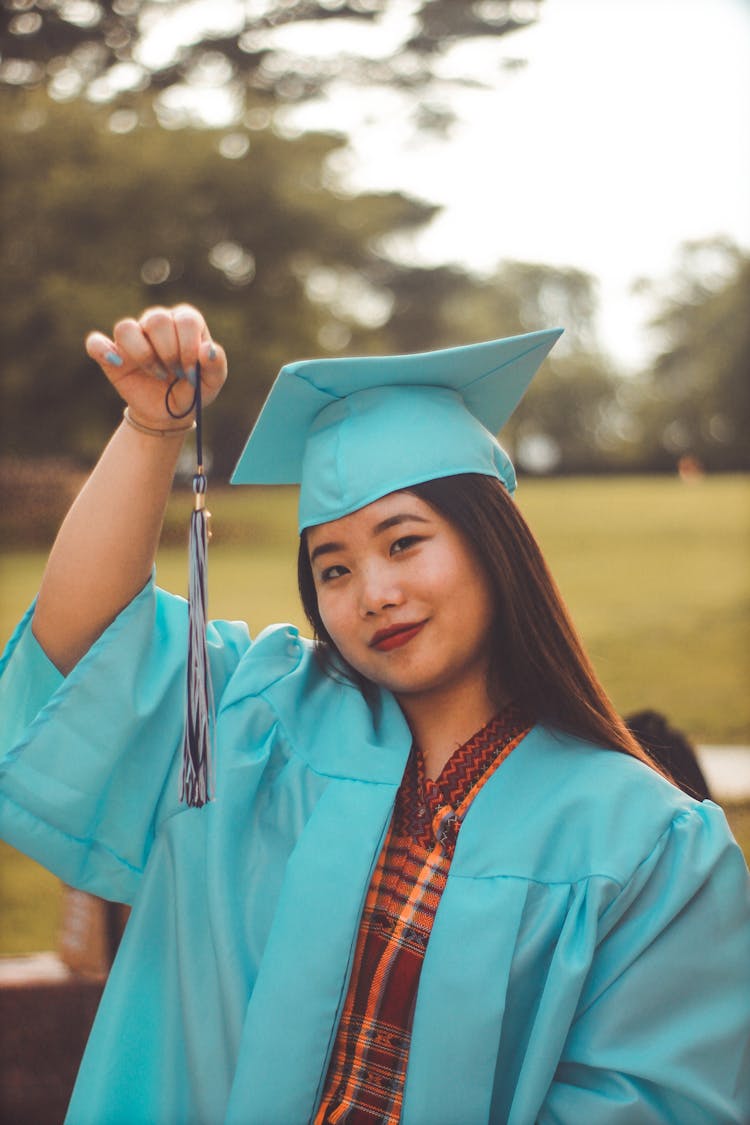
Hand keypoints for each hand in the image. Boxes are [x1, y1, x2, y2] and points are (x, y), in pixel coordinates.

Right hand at [86, 304, 227, 429]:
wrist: (170, 413)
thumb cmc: (192, 390)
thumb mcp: (212, 382)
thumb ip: (216, 365)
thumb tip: (208, 349)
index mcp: (186, 323)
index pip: (186, 319)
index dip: (188, 347)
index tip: (190, 372)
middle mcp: (158, 322)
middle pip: (157, 320)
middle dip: (169, 352)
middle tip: (175, 374)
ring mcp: (134, 336)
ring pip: (127, 328)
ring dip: (144, 355)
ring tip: (156, 374)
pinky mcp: (112, 354)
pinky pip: (96, 343)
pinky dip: (102, 350)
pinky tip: (117, 363)